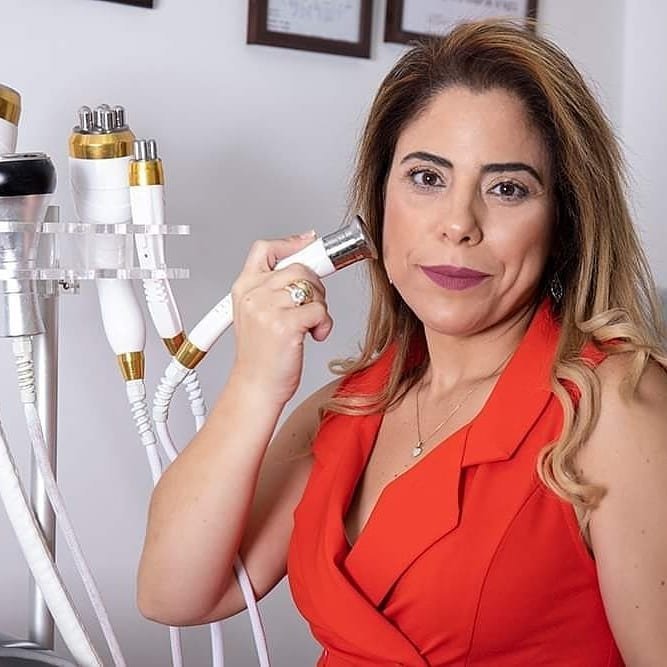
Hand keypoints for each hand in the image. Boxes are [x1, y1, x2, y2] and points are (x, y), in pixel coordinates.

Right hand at [229, 232, 333, 405]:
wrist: (256, 387)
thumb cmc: (261, 355)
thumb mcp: (257, 314)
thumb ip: (273, 288)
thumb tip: (305, 263)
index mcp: (244, 288)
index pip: (264, 249)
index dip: (291, 244)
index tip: (310, 243)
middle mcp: (253, 294)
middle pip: (299, 267)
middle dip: (315, 285)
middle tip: (314, 305)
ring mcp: (267, 309)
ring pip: (312, 287)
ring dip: (320, 307)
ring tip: (310, 325)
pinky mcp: (285, 324)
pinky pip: (320, 309)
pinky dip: (324, 324)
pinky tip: (314, 336)